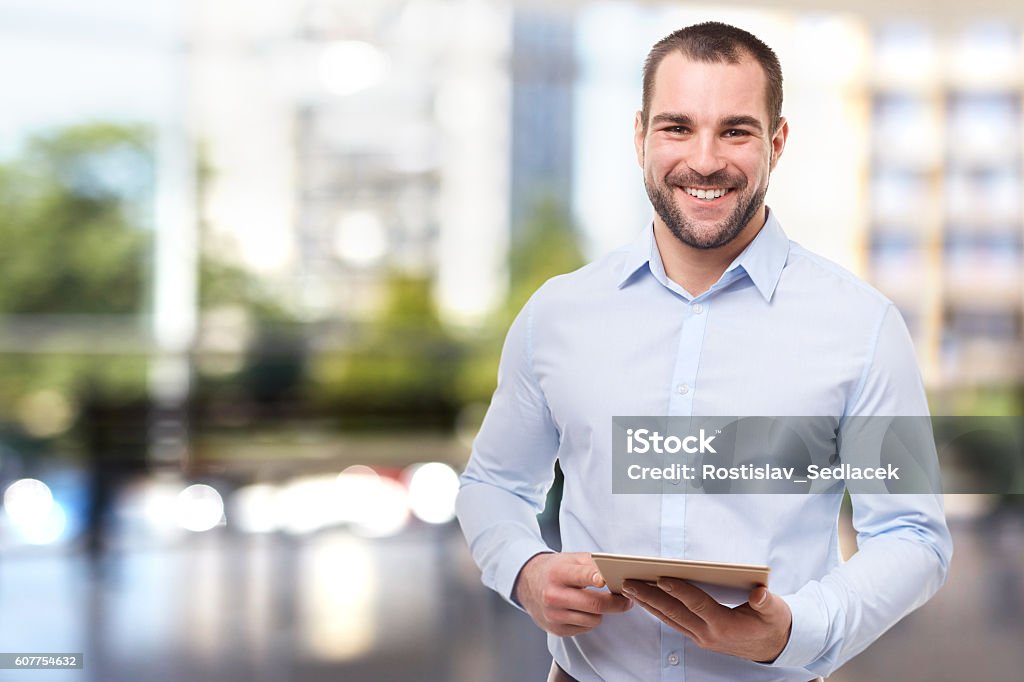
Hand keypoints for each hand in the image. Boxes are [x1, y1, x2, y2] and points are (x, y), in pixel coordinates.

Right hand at [514, 552, 633, 635]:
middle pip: (595, 604)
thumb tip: (616, 572)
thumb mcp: (570, 559)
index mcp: (558, 574)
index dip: (598, 578)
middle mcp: (554, 595)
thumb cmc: (554, 569)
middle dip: (616, 603)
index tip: (609, 580)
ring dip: (601, 612)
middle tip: (626, 599)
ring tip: (599, 602)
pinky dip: (589, 619)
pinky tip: (583, 610)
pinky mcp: (556, 629)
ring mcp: (554, 615)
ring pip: (594, 619)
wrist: (527, 583)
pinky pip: (585, 628)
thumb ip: (592, 564)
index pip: (582, 576)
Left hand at [622, 579, 790, 662]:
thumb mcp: (775, 611)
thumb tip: (759, 593)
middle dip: (651, 597)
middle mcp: (708, 634)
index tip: (661, 578)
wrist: (773, 647)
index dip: (680, 591)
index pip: (697, 605)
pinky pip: (673, 622)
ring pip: (669, 619)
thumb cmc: (772, 623)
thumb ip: (767, 603)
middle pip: (675, 612)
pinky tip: (645, 599)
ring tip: (629, 588)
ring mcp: (701, 637)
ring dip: (648, 604)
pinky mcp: (698, 636)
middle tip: (630, 582)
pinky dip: (658, 610)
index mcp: (726, 626)